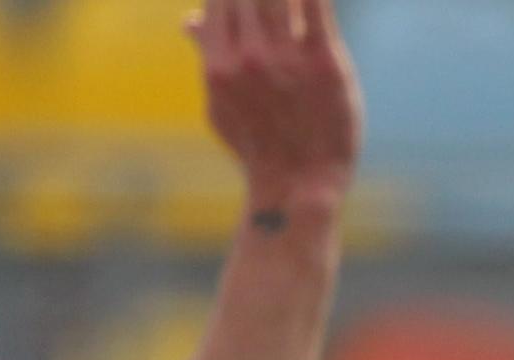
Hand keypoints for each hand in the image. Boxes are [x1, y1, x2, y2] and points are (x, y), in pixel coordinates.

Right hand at [193, 0, 360, 215]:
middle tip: (270, 4)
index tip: (241, 1)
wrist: (298, 187)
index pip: (218, 1)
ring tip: (290, 3)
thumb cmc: (257, 146)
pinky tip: (311, 0)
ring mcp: (287, 60)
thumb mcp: (221, 106)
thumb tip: (188, 21)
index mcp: (218, 65)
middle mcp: (249, 57)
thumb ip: (206, 57)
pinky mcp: (325, 63)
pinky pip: (318, 7)